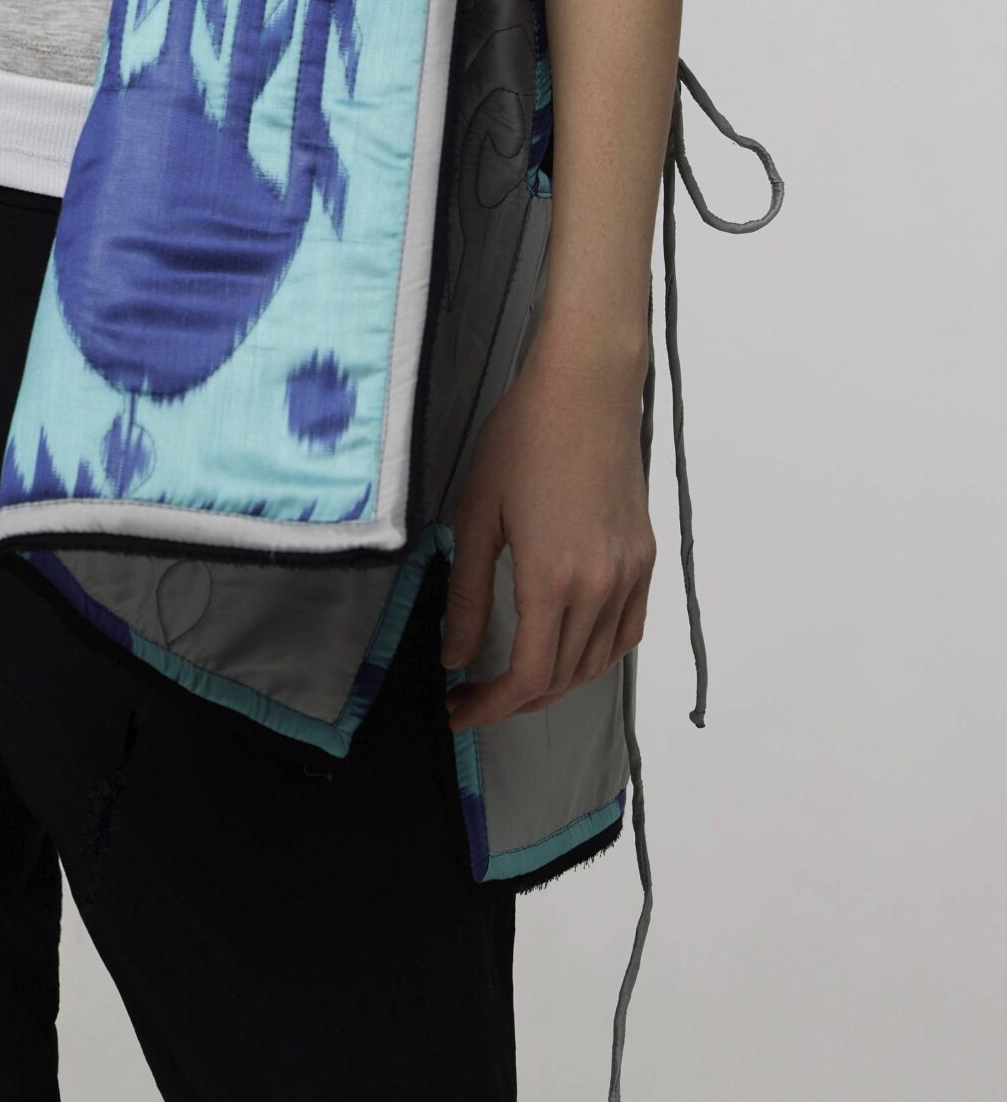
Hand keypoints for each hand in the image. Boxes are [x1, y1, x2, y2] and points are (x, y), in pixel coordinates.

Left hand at [440, 320, 653, 730]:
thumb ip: (466, 595)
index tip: (457, 710)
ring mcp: (630, 575)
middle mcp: (599, 587)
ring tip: (513, 679)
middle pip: (562, 677)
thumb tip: (456, 656)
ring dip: (555, 682)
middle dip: (514, 701)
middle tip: (472, 697)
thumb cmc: (521, 441)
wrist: (585, 392)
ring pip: (597, 662)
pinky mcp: (646, 559)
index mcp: (552, 579)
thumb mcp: (475, 517)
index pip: (529, 676)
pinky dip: (597, 655)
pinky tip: (567, 649)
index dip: (491, 706)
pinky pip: (628, 631)